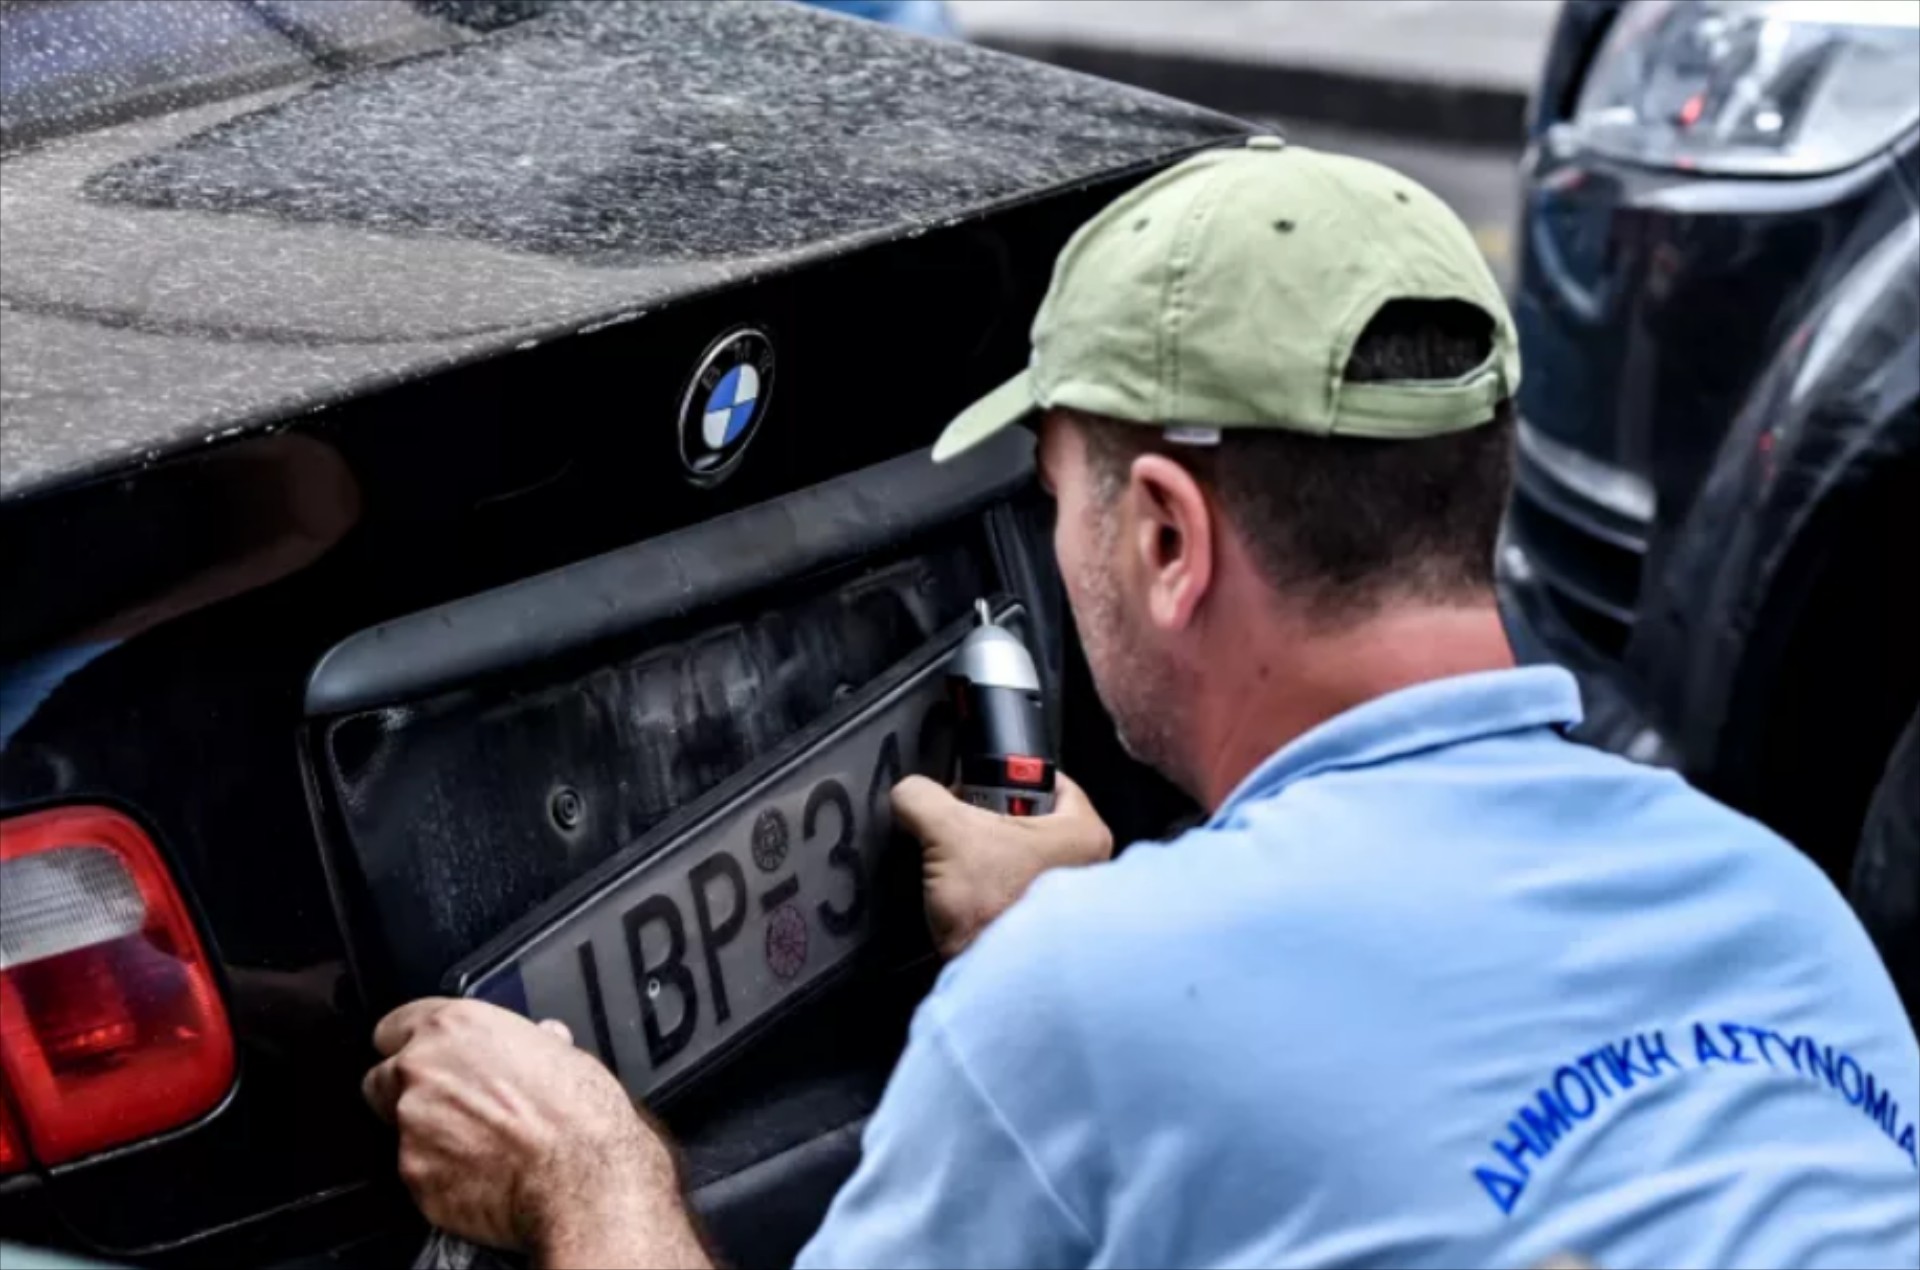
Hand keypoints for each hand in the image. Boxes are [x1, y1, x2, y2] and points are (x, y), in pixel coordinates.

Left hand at [362, 998, 708, 1267]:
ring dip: (428, 1136)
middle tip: (453, 1108)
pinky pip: (416, 1172)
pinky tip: (481, 1173)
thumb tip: (540, 1038)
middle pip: (382, 1078)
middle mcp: (421, 1070)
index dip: (411, 1046)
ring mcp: (411, 1125)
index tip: (427, 1060)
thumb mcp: (563, 1053)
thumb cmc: (578, 1115)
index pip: (393, 1027)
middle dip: (407, 1093)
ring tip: (480, 1146)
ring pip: (399, 1129)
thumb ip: (530, 1040)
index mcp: (454, 1027)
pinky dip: (439, 1174)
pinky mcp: (413, 1175)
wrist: (582, 1177)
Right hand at [892, 771, 1112, 957]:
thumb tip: (910, 793)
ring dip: (984, 859)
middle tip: (960, 829)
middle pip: (1028, 818)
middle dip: (987, 821)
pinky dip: (987, 891)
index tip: (975, 784)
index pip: (1047, 779)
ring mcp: (1069, 901)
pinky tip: (965, 897)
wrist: (992, 982)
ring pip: (1017, 857)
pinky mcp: (1044, 928)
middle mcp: (1090, 866)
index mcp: (1083, 832)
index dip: (1003, 775)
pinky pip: (1012, 892)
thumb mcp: (946, 833)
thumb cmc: (993, 909)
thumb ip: (922, 798)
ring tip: (959, 867)